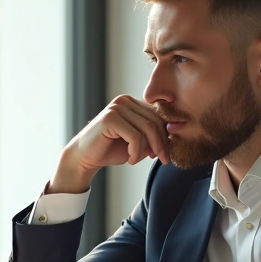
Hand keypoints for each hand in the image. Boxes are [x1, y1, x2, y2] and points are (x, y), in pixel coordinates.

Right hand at [49, 95, 170, 193]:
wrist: (85, 157)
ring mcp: (117, 107)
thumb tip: (175, 131)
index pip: (158, 115)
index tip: (166, 154)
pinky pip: (135, 136)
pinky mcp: (110, 118)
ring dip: (148, 149)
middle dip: (161, 143)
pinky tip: (130, 160)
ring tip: (138, 160)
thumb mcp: (137, 142)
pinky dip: (136, 152)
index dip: (165, 135)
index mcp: (132, 103)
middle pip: (155, 121)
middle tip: (162, 159)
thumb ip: (152, 135)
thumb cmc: (111, 150)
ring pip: (147, 128)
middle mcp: (124, 101)